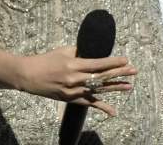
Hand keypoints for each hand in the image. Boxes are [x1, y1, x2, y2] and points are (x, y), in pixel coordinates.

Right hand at [16, 45, 136, 116]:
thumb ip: (82, 52)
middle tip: (134, 71)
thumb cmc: (46, 60)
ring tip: (129, 86)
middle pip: (101, 77)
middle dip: (119, 74)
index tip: (126, 60)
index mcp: (74, 65)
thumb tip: (96, 51)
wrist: (28, 76)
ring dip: (115, 88)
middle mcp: (75, 79)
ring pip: (98, 90)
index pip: (98, 64)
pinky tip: (113, 111)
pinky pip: (89, 103)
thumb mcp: (64, 51)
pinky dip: (101, 107)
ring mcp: (73, 91)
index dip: (113, 63)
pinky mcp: (70, 99)